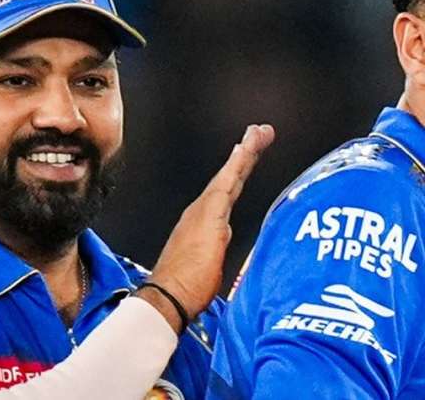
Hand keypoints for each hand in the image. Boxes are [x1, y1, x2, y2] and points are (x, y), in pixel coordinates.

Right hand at [138, 124, 274, 331]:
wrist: (167, 295)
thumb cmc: (182, 289)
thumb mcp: (206, 268)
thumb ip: (215, 251)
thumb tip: (221, 243)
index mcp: (200, 223)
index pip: (225, 192)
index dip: (237, 172)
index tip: (248, 153)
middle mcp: (200, 211)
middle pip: (228, 178)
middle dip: (245, 154)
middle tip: (260, 132)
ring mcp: (204, 211)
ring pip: (230, 176)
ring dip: (245, 153)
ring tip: (259, 134)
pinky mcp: (210, 215)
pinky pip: (228, 183)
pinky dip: (238, 164)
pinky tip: (246, 149)